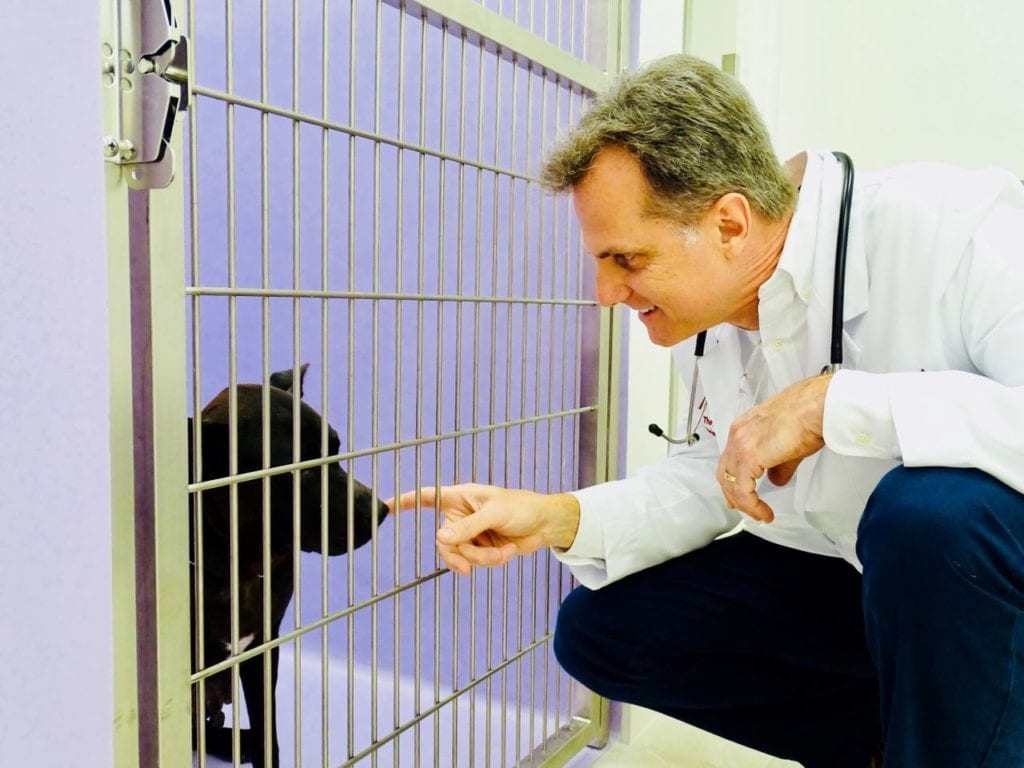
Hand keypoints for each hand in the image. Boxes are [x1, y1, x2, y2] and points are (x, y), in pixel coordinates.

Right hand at [389, 484, 580, 575]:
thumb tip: (441, 539)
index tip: (385, 506)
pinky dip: (491, 562)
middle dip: (462, 554)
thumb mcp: (495, 514)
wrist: (544, 525)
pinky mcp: (480, 548)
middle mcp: (461, 516)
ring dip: (482, 559)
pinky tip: (507, 553)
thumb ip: (468, 527)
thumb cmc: (521, 507)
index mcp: (461, 497)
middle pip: (444, 542)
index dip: (406, 501)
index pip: (428, 497)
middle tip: (471, 565)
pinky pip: (475, 563)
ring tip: (504, 552)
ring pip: (460, 556)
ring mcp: (470, 534)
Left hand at [717, 374, 831, 522]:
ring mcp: (741, 444)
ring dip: (745, 504)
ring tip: (760, 515)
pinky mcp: (750, 456)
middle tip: (744, 509)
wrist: (817, 407)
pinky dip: (751, 505)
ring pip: (731, 483)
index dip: (732, 481)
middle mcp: (738, 434)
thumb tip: (776, 480)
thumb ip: (779, 466)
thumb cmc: (810, 415)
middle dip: (733, 495)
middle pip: (725, 473)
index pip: (729, 460)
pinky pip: (743, 489)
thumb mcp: (789, 445)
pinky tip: (763, 513)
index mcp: (744, 428)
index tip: (738, 496)